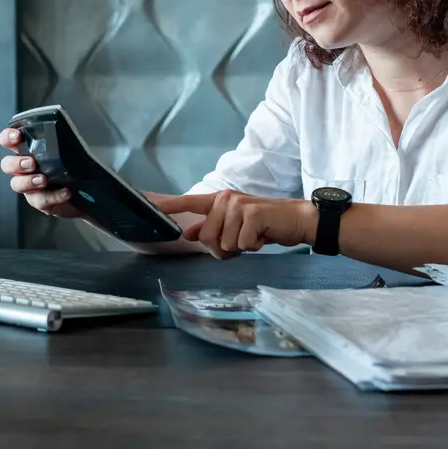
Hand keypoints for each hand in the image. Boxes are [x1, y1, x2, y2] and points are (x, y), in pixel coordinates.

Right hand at [0, 128, 81, 217]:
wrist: (87, 191)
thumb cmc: (74, 166)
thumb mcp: (69, 151)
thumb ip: (62, 142)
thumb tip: (67, 133)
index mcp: (28, 151)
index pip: (9, 141)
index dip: (7, 138)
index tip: (16, 136)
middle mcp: (24, 169)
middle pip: (7, 165)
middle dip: (16, 163)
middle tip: (31, 163)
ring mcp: (30, 187)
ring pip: (17, 185)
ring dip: (28, 181)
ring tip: (44, 180)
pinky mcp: (40, 202)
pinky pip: (40, 200)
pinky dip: (53, 196)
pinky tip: (65, 192)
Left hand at [157, 190, 315, 257]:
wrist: (295, 219)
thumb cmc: (263, 225)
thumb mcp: (234, 227)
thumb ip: (211, 228)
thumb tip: (189, 234)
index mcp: (218, 200)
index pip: (189, 202)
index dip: (169, 206)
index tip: (151, 207)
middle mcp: (225, 199)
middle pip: (206, 238)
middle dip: (223, 249)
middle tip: (241, 240)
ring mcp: (238, 206)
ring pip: (224, 244)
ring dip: (240, 248)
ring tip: (253, 236)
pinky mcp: (252, 214)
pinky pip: (241, 245)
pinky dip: (253, 247)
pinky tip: (262, 236)